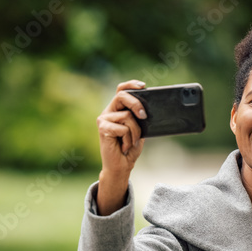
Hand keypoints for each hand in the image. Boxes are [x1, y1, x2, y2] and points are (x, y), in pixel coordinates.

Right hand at [95, 80, 147, 214]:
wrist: (121, 166)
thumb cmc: (130, 148)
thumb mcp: (140, 129)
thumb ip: (140, 117)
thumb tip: (149, 108)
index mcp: (117, 109)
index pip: (121, 90)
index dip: (131, 84)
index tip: (143, 86)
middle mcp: (108, 112)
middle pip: (122, 95)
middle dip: (136, 104)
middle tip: (144, 116)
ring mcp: (104, 119)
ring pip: (126, 116)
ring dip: (135, 131)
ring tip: (131, 142)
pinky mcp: (103, 129)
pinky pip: (122, 128)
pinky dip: (128, 138)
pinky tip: (124, 146)